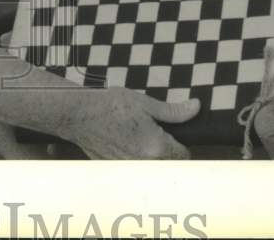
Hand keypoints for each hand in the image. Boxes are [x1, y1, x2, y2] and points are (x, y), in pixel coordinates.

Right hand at [74, 88, 198, 159]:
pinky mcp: (116, 170)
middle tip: (152, 131)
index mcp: (157, 147)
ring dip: (148, 156)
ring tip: (135, 135)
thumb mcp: (145, 103)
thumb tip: (196, 108)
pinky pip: (133, 168)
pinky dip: (132, 158)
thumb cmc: (110, 105)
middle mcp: (145, 164)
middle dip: (165, 150)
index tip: (171, 132)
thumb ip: (174, 111)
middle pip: (167, 164)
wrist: (78, 114)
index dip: (180, 141)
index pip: (183, 155)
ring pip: (150, 168)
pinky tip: (122, 141)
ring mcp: (129, 170)